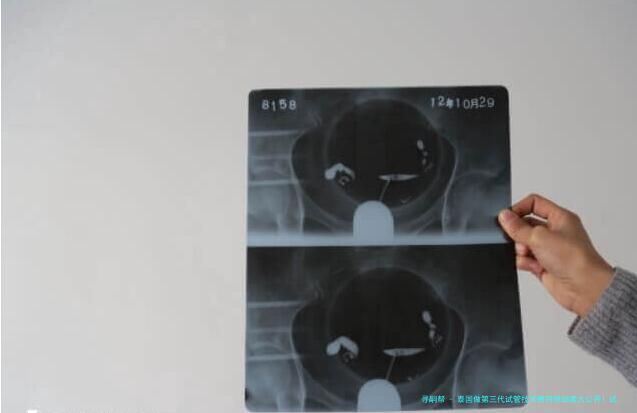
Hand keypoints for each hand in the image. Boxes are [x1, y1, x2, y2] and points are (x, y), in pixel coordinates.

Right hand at [498, 193, 613, 317]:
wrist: (584, 288)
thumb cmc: (574, 259)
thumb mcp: (540, 237)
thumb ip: (518, 227)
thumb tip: (504, 216)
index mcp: (560, 218)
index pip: (534, 203)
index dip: (519, 208)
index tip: (507, 218)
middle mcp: (554, 232)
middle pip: (525, 224)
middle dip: (518, 233)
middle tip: (519, 239)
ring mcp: (549, 249)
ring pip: (522, 243)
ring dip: (521, 250)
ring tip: (529, 254)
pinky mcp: (543, 265)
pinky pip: (524, 259)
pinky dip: (524, 262)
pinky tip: (533, 266)